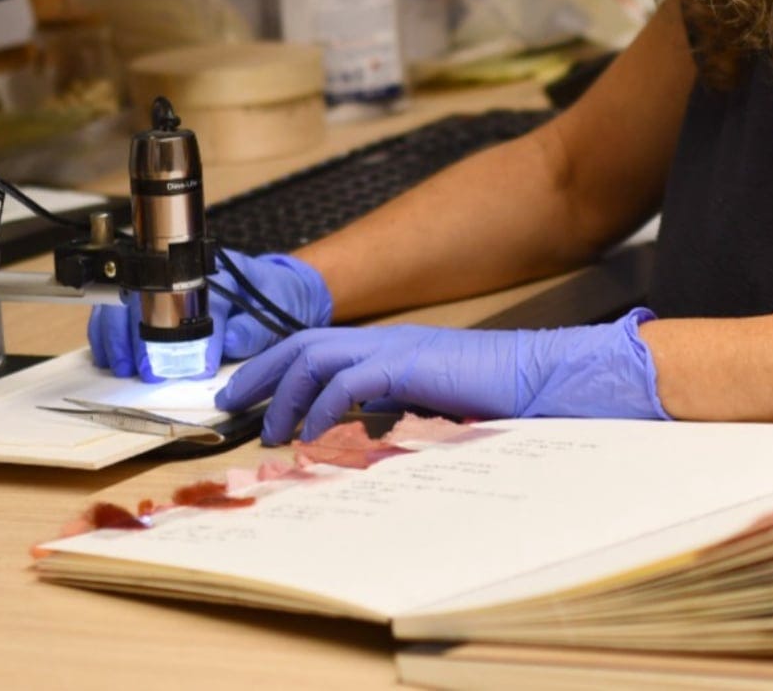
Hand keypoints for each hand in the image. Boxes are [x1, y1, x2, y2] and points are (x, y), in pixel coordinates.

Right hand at [86, 250, 332, 377]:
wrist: (273, 286)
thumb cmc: (274, 299)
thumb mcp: (276, 313)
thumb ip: (254, 329)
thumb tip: (228, 341)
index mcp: (223, 274)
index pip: (203, 303)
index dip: (199, 340)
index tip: (196, 369)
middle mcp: (187, 273)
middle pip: (150, 297)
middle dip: (145, 339)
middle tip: (148, 372)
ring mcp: (163, 281)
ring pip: (126, 301)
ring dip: (119, 336)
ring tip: (123, 367)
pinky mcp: (148, 295)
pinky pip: (118, 309)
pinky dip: (108, 333)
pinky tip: (110, 356)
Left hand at [213, 309, 667, 443]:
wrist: (543, 380)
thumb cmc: (496, 394)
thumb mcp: (432, 400)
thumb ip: (396, 402)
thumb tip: (365, 421)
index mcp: (389, 346)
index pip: (316, 346)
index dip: (274, 366)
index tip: (246, 395)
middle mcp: (385, 339)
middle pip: (303, 344)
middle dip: (260, 373)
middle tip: (229, 405)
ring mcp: (398, 347)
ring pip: (317, 356)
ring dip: (285, 393)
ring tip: (271, 430)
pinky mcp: (412, 364)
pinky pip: (351, 379)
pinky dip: (323, 405)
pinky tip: (313, 433)